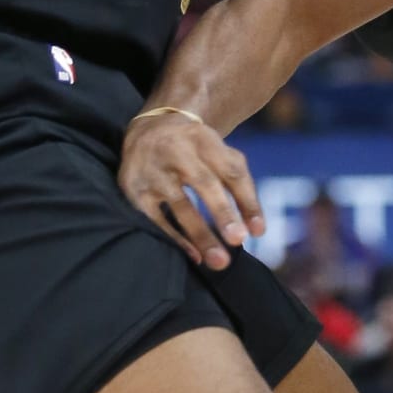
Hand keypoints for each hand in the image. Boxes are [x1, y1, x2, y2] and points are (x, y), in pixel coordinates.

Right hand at [118, 110, 264, 268]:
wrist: (149, 130)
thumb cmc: (196, 150)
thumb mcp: (219, 152)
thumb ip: (240, 185)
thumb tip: (257, 229)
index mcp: (205, 140)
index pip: (232, 171)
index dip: (247, 201)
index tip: (258, 232)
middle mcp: (178, 152)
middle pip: (205, 183)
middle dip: (222, 213)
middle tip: (238, 240)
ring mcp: (154, 171)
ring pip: (180, 204)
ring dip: (200, 234)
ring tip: (218, 261)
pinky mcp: (134, 190)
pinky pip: (155, 218)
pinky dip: (175, 238)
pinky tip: (194, 256)